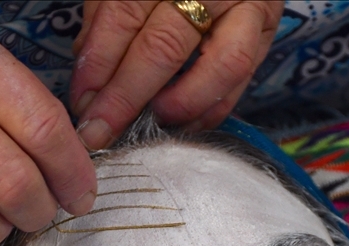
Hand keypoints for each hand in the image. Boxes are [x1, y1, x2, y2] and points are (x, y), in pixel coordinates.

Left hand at [70, 1, 281, 149]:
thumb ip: (108, 15)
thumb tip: (90, 71)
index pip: (125, 13)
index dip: (99, 62)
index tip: (82, 101)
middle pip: (165, 46)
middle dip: (126, 96)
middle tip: (100, 130)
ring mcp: (247, 8)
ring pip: (221, 66)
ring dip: (179, 105)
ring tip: (148, 125)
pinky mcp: (266, 32)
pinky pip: (242, 79)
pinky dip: (210, 109)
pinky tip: (181, 123)